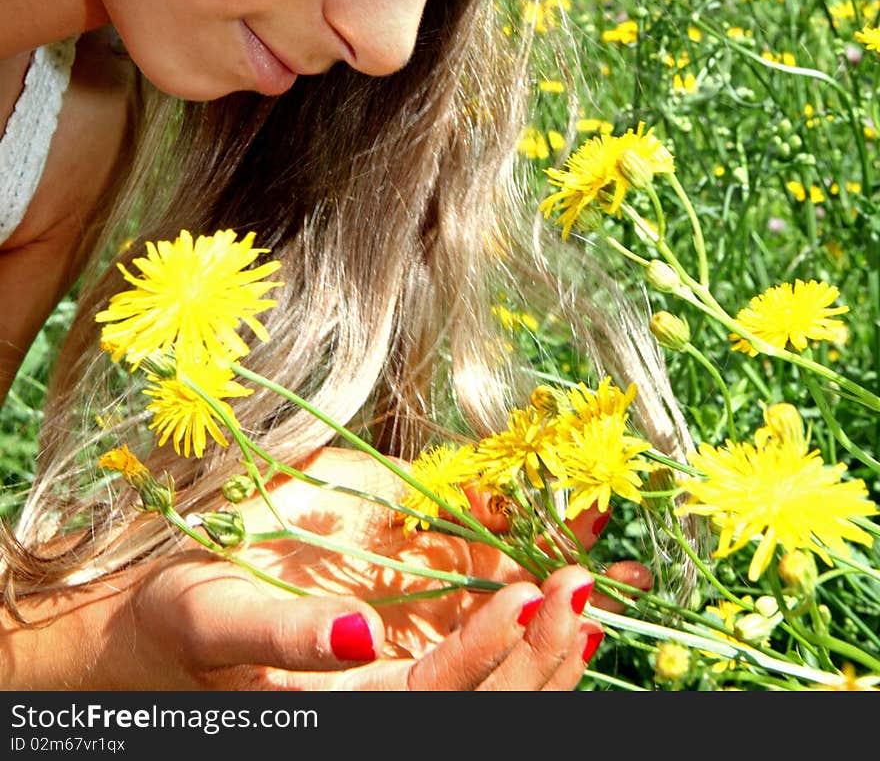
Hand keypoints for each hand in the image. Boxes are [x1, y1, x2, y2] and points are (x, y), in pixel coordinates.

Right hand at [228, 445, 651, 687]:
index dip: (486, 654)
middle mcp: (392, 688)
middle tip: (584, 586)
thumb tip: (360, 632)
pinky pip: (486, 626)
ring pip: (504, 678)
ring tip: (605, 581)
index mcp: (348, 702)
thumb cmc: (187, 620)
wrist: (179, 620)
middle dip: (544, 651)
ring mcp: (414, 658)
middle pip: (488, 702)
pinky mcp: (419, 625)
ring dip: (558, 634)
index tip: (528, 595)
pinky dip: (536, 605)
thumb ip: (288, 636)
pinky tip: (570, 573)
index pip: (433, 696)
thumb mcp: (219, 621)